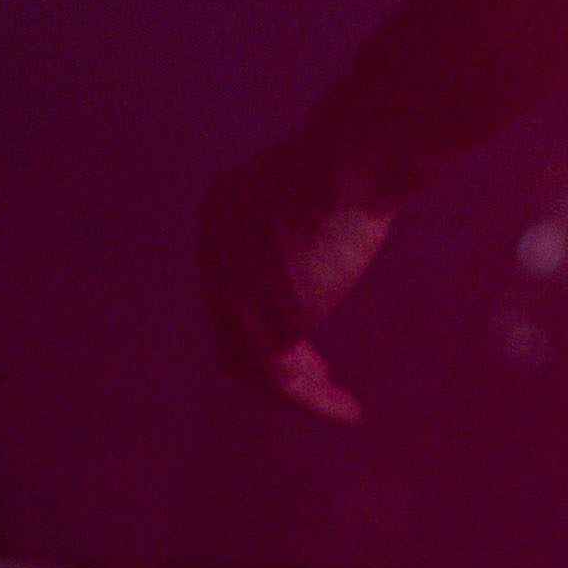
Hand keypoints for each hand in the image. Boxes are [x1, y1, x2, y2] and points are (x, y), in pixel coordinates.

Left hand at [198, 130, 392, 426]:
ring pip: (254, 361)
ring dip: (297, 390)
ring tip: (339, 407)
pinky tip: (343, 407)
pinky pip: (283, 373)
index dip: (264, 315)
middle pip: (231, 328)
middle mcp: (213, 254)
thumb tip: (326, 248)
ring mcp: (234, 290)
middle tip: (317, 376)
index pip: (229, 283)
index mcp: (221, 215)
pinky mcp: (265, 316)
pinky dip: (311, 398)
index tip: (300, 339)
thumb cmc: (355, 162)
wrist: (351, 160)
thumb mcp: (317, 189)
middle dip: (274, 359)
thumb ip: (306, 225)